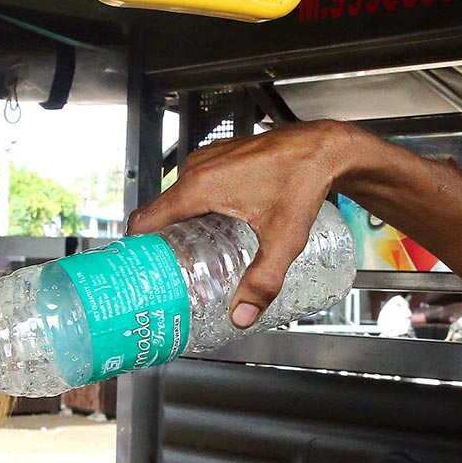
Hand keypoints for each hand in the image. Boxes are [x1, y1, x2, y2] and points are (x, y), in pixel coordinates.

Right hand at [127, 120, 360, 327]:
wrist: (324, 148)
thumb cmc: (304, 180)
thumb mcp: (283, 239)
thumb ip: (262, 281)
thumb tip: (243, 314)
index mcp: (199, 187)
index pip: (145, 219)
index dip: (137, 245)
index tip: (141, 266)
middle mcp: (197, 169)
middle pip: (159, 211)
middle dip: (161, 240)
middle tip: (170, 268)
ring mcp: (207, 159)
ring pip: (176, 197)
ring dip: (178, 222)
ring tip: (191, 250)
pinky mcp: (219, 156)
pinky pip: (192, 184)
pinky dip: (194, 205)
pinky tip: (213, 224)